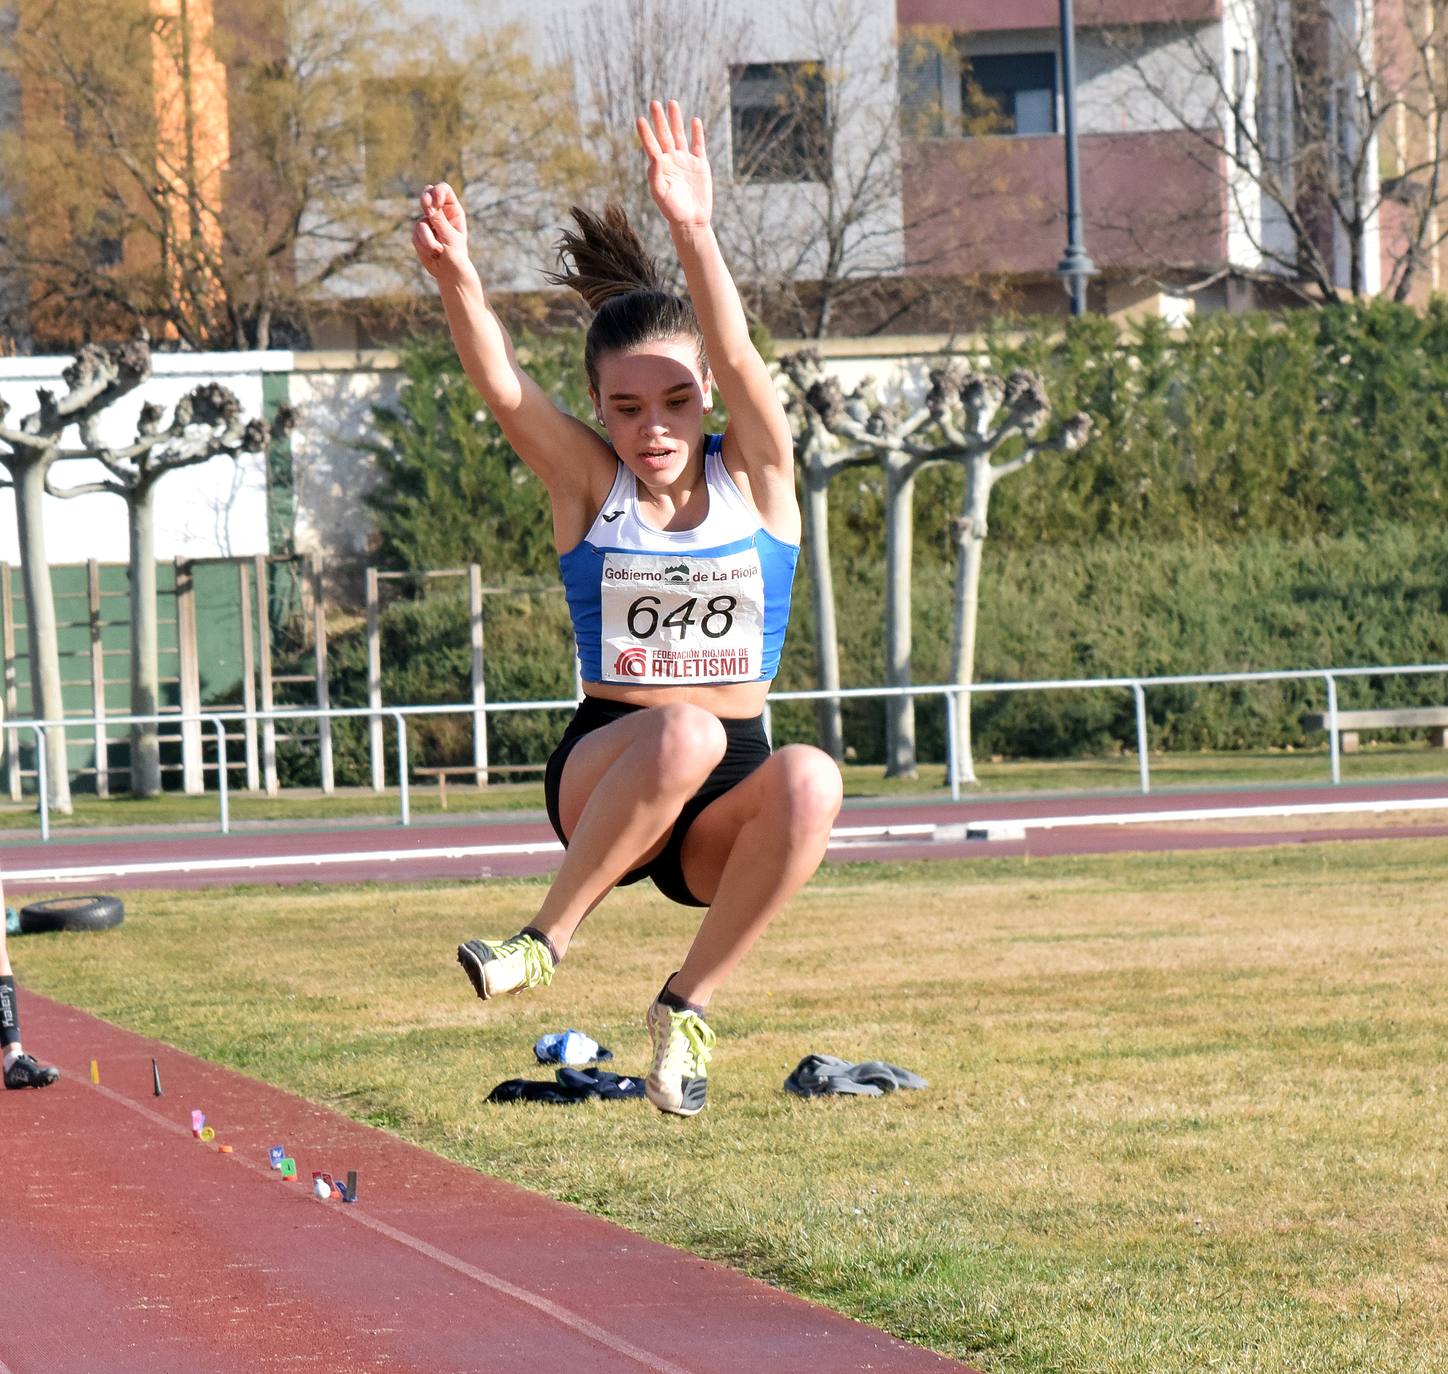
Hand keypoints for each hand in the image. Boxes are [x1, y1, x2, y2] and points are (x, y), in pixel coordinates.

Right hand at [411, 182, 469, 280]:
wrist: (449, 273)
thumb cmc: (456, 256)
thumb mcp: (450, 237)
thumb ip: (439, 220)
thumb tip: (429, 205)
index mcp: (453, 211)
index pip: (443, 190)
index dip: (437, 192)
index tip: (435, 203)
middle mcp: (440, 214)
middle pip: (427, 195)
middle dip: (425, 201)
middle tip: (427, 209)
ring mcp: (429, 223)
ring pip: (420, 222)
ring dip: (428, 238)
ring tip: (438, 251)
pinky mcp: (419, 235)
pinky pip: (416, 236)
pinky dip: (423, 245)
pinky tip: (432, 254)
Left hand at [636, 100, 711, 228]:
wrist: (691, 220)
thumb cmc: (672, 210)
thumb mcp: (660, 194)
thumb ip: (655, 176)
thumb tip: (654, 157)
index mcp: (660, 167)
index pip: (651, 145)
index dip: (646, 133)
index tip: (640, 119)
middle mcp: (671, 160)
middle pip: (665, 135)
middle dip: (660, 120)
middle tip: (654, 103)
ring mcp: (686, 161)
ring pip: (680, 135)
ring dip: (676, 120)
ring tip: (672, 103)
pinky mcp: (700, 165)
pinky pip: (698, 145)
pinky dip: (697, 133)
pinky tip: (694, 121)